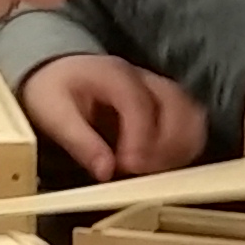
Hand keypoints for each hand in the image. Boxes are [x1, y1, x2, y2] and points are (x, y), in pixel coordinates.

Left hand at [21, 51, 205, 184]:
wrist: (57, 72)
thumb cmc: (53, 91)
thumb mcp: (53, 114)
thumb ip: (80, 142)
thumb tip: (106, 171)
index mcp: (114, 74)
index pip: (139, 103)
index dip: (140, 137)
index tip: (129, 167)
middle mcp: (144, 78)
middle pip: (177, 104)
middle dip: (166, 143)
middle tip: (142, 172)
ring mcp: (159, 89)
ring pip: (191, 113)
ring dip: (180, 145)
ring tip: (155, 172)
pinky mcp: (167, 104)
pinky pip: (190, 122)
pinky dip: (184, 145)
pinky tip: (164, 165)